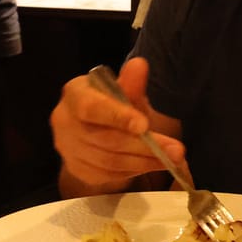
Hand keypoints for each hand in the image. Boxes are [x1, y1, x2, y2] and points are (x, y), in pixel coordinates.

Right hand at [50, 57, 187, 192]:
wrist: (92, 129)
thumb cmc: (110, 104)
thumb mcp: (122, 91)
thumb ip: (130, 82)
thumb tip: (139, 65)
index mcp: (74, 94)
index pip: (91, 107)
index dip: (117, 117)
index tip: (144, 125)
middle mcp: (64, 122)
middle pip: (106, 139)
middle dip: (144, 146)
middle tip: (176, 150)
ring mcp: (68, 149)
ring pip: (110, 162)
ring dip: (144, 161)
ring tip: (172, 159)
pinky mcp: (77, 170)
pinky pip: (109, 175)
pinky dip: (135, 171)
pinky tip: (153, 165)